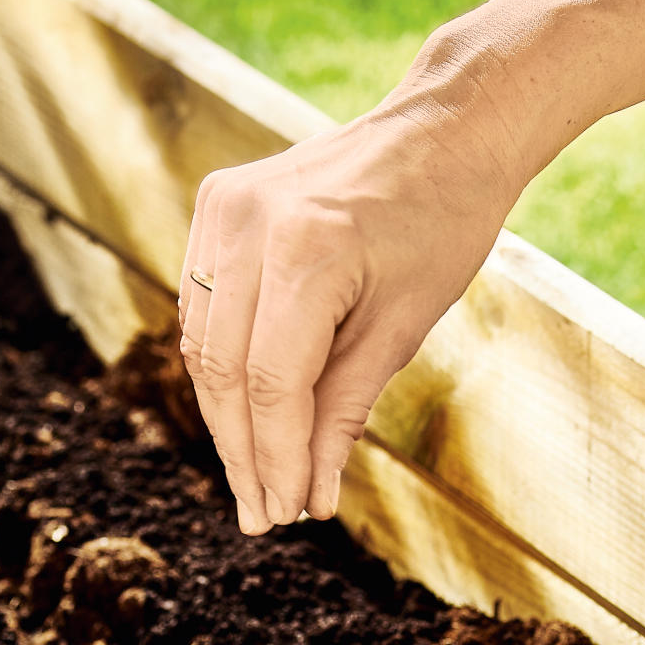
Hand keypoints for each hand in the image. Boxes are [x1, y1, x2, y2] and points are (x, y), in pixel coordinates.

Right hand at [177, 93, 518, 534]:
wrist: (443, 129)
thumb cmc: (442, 224)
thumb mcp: (404, 325)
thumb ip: (344, 409)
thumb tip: (311, 493)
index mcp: (306, 249)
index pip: (271, 383)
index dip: (276, 457)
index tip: (289, 513)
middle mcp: (248, 223)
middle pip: (224, 370)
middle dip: (243, 451)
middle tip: (262, 515)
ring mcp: (222, 207)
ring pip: (202, 343)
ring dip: (225, 417)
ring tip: (254, 479)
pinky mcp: (215, 203)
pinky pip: (202, 305)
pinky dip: (221, 365)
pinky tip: (244, 414)